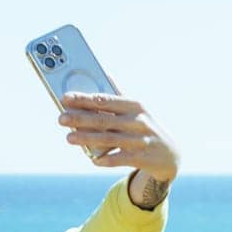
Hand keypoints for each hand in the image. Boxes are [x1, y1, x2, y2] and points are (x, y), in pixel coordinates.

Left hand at [58, 93, 179, 182]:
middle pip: (104, 120)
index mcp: (134, 105)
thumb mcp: (137, 109)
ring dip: (87, 138)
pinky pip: (120, 159)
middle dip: (80, 118)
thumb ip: (119, 94)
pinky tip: (93, 159)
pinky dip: (106, 159)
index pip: (105, 100)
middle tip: (61, 118)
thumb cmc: (146, 127)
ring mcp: (140, 140)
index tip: (65, 99)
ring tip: (69, 138)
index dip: (84, 99)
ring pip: (108, 139)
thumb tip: (103, 71)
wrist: (170, 154)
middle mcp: (138, 121)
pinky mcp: (141, 158)